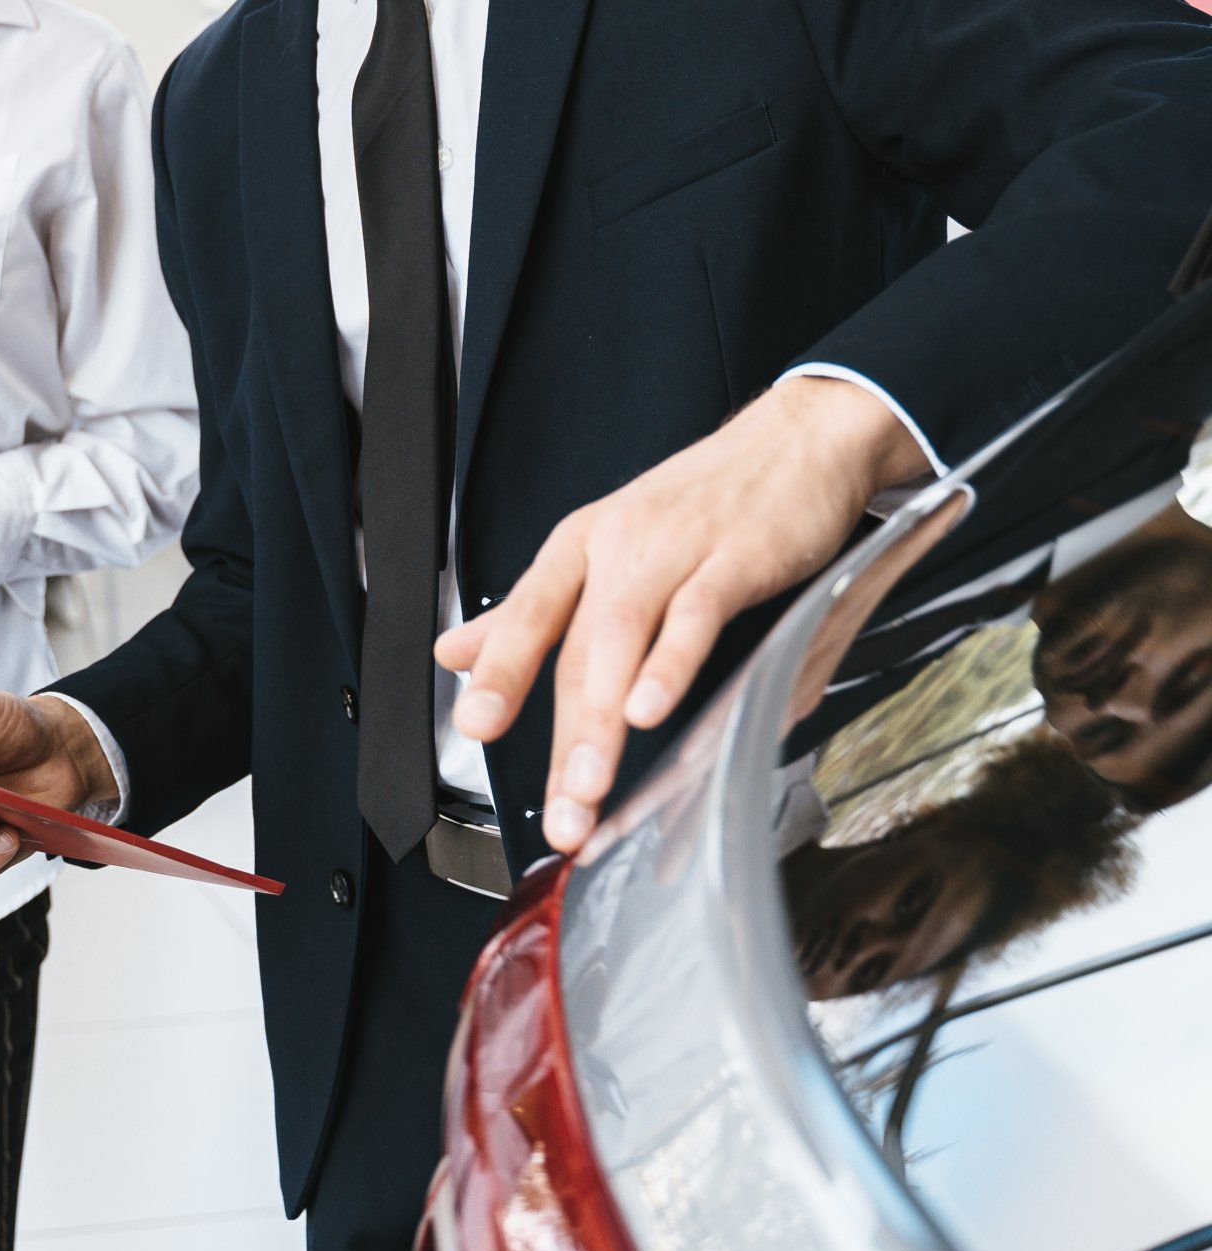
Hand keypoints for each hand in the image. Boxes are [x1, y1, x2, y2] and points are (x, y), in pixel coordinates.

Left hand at [436, 376, 926, 857]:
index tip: (474, 728)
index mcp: (581, 545)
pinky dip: (670, 663)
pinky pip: (696, 615)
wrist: (796, 440)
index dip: (498, 672)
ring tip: (590, 784)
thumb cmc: (702, 503)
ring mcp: (675, 549)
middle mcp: (617, 544)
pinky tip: (651, 709)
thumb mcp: (606, 545)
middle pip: (576, 649)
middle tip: (560, 810)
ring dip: (603, 718)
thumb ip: (534, 608)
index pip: (526, 616)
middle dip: (562, 738)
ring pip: (623, 638)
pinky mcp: (735, 557)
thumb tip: (455, 651)